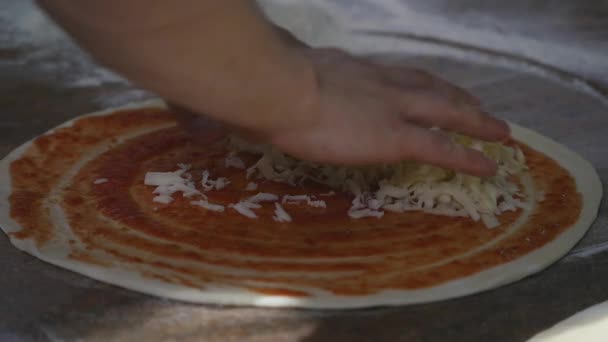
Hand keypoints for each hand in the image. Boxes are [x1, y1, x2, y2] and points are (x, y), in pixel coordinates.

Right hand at [265, 47, 508, 175]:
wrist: (281, 91)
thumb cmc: (274, 83)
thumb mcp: (291, 69)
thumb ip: (299, 75)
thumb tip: (287, 82)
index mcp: (358, 70)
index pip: (399, 75)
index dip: (423, 82)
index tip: (434, 87)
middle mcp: (383, 85)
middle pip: (433, 89)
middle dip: (459, 97)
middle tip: (480, 107)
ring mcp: (394, 110)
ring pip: (448, 113)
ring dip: (476, 121)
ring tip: (497, 131)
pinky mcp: (396, 139)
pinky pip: (442, 149)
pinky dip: (469, 157)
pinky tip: (488, 165)